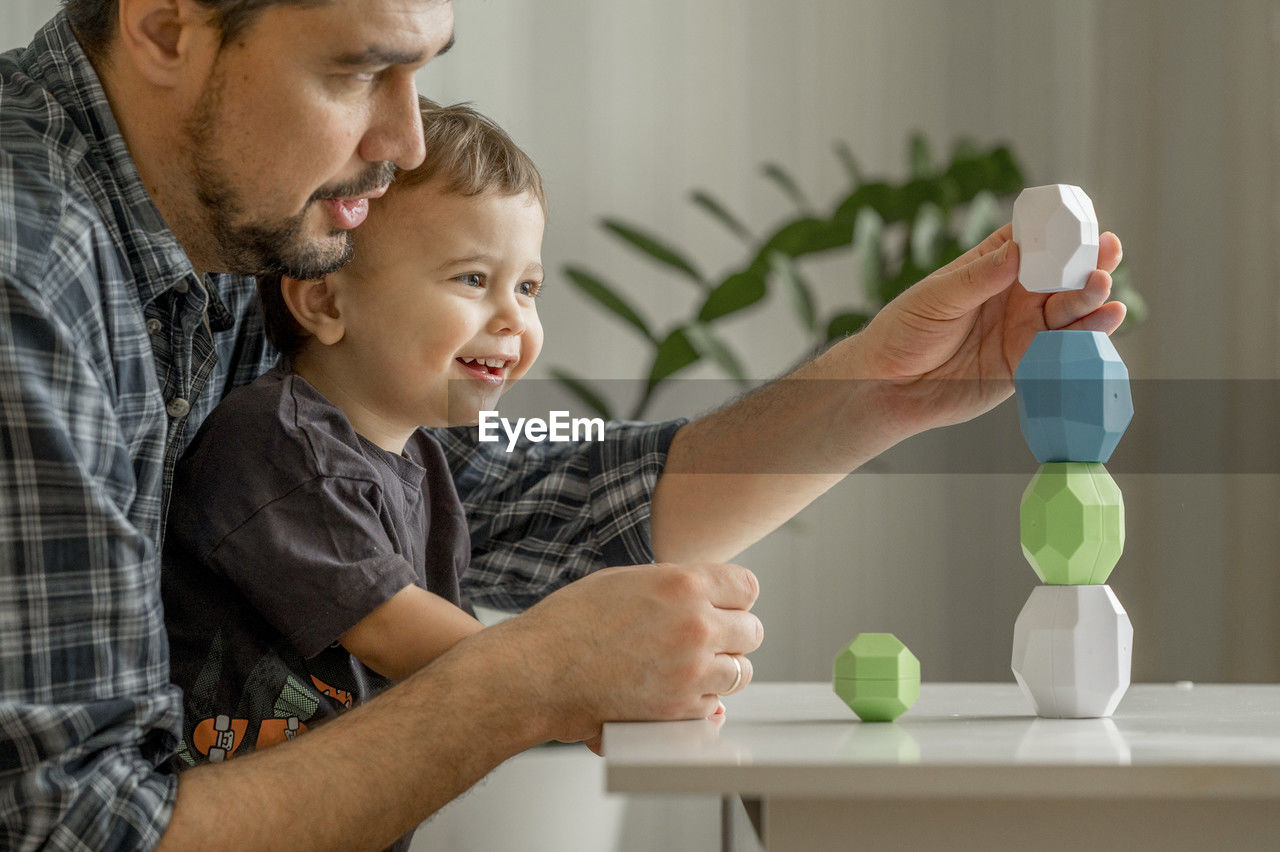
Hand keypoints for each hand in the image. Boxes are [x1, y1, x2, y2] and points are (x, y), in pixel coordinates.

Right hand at [485, 562, 760, 748]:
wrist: (537, 673)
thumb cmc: (569, 624)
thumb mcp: (626, 582)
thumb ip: (674, 588)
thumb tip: (707, 600)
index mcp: (683, 583)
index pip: (746, 587)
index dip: (733, 599)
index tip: (722, 607)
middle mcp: (696, 625)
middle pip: (752, 630)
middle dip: (732, 636)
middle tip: (704, 641)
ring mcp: (692, 670)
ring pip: (741, 672)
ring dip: (721, 671)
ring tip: (688, 668)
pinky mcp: (681, 709)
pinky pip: (716, 706)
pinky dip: (700, 702)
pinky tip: (670, 691)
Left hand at [849, 223, 1124, 434]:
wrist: (888, 387)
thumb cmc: (903, 332)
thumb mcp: (937, 298)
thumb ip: (979, 278)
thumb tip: (1019, 250)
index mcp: (991, 269)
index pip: (1033, 241)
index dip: (1060, 230)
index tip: (1084, 221)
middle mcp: (1013, 297)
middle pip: (1061, 275)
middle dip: (1087, 262)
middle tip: (1108, 251)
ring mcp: (1022, 330)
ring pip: (1068, 311)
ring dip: (1090, 298)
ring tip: (1103, 287)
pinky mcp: (1025, 365)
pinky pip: (1062, 351)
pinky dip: (1087, 337)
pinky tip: (1106, 320)